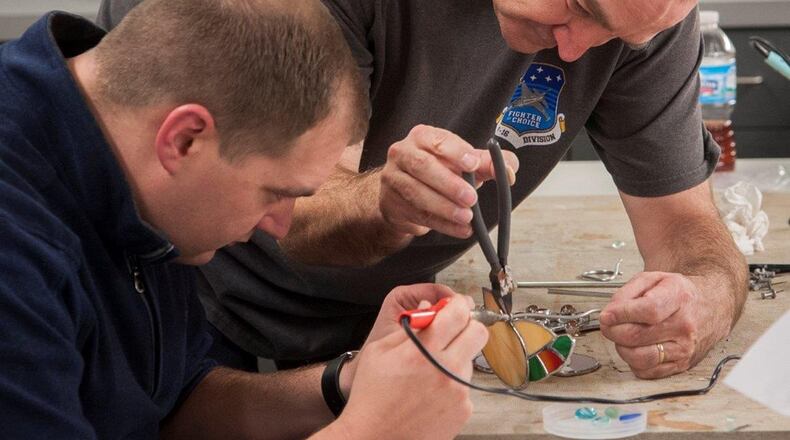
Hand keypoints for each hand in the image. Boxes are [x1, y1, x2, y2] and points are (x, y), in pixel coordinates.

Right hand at [337, 285, 487, 438]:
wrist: (374, 437)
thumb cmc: (371, 397)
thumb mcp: (379, 352)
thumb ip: (408, 327)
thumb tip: (427, 308)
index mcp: (423, 349)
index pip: (458, 313)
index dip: (458, 305)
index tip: (454, 306)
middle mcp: (446, 368)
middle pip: (478, 333)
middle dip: (467, 327)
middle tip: (451, 333)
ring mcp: (458, 391)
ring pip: (470, 361)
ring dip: (456, 358)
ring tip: (430, 372)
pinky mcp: (463, 411)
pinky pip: (465, 387)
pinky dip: (452, 385)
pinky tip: (431, 394)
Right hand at [379, 125, 518, 238]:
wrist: (403, 193)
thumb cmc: (438, 171)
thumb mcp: (463, 163)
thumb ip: (488, 163)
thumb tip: (510, 169)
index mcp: (422, 137)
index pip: (437, 140)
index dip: (456, 152)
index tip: (473, 164)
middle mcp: (403, 153)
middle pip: (423, 166)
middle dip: (449, 183)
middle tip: (471, 198)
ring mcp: (393, 178)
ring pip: (417, 193)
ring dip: (444, 207)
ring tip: (466, 217)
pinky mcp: (392, 203)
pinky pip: (418, 215)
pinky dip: (442, 224)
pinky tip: (461, 230)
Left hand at [599, 272, 730, 378]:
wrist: (709, 306)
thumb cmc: (679, 294)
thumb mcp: (652, 279)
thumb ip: (626, 293)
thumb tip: (609, 314)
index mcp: (678, 298)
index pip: (647, 310)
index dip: (621, 314)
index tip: (607, 315)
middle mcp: (684, 326)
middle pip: (637, 336)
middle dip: (613, 331)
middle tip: (608, 325)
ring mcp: (684, 348)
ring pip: (640, 358)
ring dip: (622, 348)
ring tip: (623, 336)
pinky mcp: (681, 365)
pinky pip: (647, 372)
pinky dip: (633, 361)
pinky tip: (636, 347)